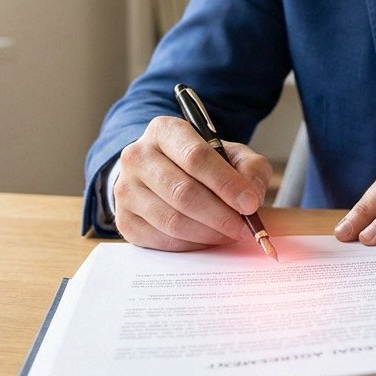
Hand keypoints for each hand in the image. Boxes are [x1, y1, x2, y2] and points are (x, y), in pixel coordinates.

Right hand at [112, 116, 272, 251]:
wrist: (160, 174)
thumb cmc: (198, 164)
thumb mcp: (230, 154)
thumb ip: (250, 168)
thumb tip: (252, 195)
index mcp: (164, 130)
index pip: (196, 156)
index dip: (226, 183)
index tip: (251, 204)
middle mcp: (137, 156)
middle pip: (183, 192)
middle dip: (220, 215)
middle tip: (244, 228)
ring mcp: (125, 189)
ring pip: (172, 220)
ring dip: (208, 233)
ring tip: (228, 233)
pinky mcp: (124, 219)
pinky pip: (161, 240)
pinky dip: (190, 244)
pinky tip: (205, 238)